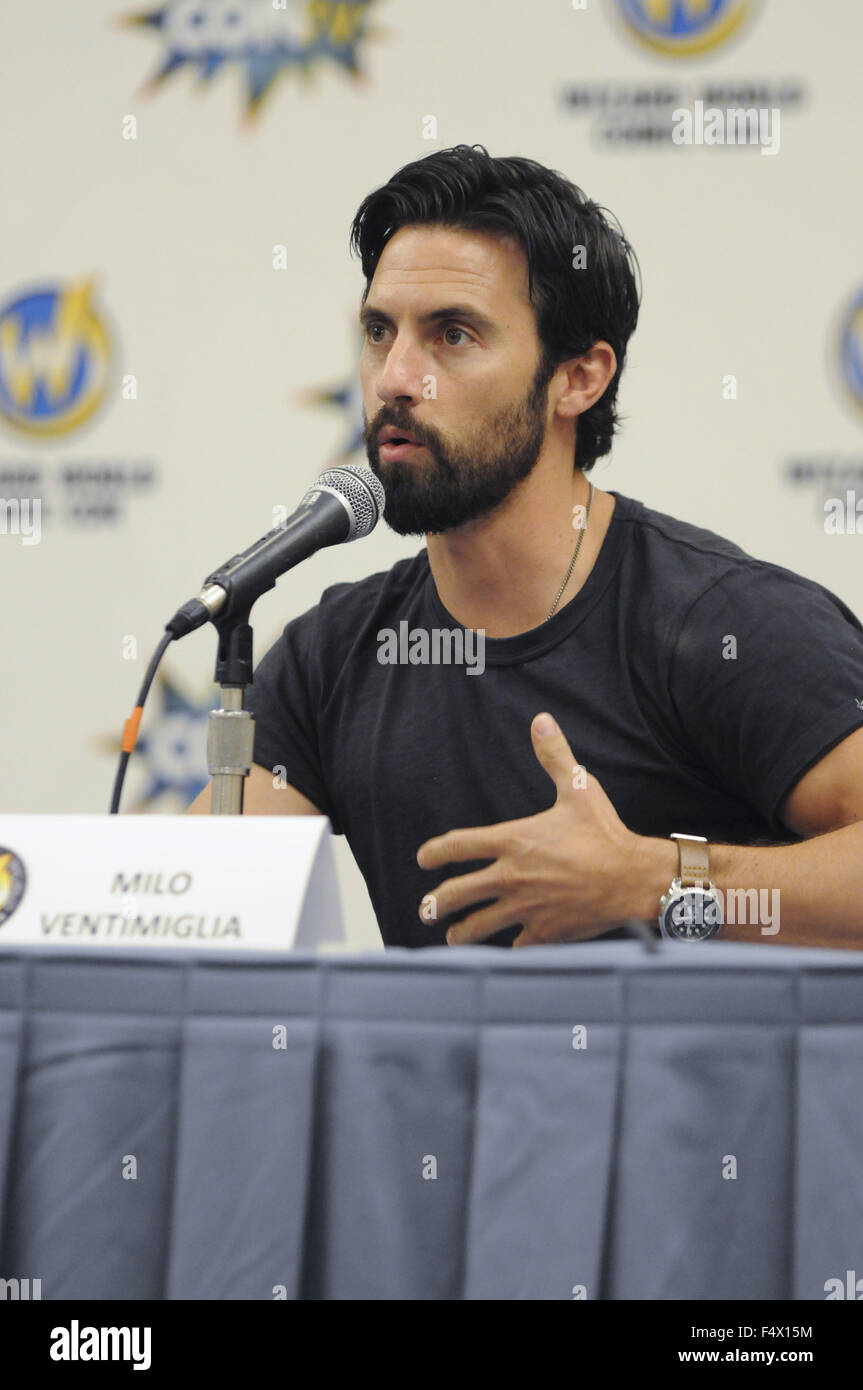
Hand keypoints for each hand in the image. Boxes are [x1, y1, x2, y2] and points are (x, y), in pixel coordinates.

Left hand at [416, 711, 643, 946]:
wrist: (634, 878)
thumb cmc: (605, 833)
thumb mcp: (578, 788)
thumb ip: (554, 756)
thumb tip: (541, 720)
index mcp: (512, 842)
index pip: (458, 845)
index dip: (435, 852)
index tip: (423, 859)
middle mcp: (510, 877)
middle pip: (457, 894)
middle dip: (436, 904)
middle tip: (427, 909)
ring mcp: (525, 908)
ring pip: (479, 926)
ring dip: (462, 933)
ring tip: (453, 937)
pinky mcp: (544, 932)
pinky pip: (517, 945)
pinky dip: (511, 947)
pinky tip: (507, 947)